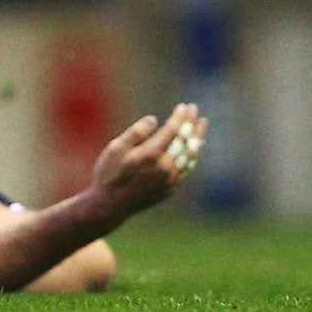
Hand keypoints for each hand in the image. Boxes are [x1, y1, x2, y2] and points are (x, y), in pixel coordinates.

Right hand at [89, 102, 206, 220]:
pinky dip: (191, 155)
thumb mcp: (115, 148)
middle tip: (195, 109)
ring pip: (190, 156)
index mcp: (151, 155)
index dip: (179, 118)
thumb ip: (136, 133)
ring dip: (197, 139)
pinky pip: (186, 168)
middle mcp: (165, 168)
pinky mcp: (171, 189)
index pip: (172, 131)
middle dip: (191, 124)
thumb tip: (154, 119)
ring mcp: (170, 180)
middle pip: (185, 142)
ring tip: (202, 125)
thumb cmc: (109, 172)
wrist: (111, 204)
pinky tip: (193, 147)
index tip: (184, 106)